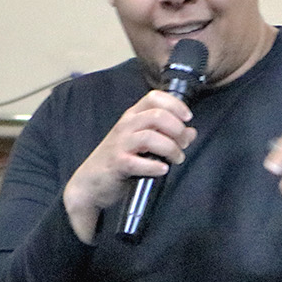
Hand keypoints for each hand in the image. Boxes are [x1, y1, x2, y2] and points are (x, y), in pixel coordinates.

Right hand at [63, 90, 195, 241]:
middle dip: (177, 130)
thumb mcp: (142, 144)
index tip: (188, 118)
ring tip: (176, 158)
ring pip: (151, 137)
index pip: (154, 97)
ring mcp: (120, 144)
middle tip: (183, 144)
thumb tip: (191, 132)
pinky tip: (162, 169)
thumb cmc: (118, 161)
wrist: (90, 183)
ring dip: (170, 148)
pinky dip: (155, 166)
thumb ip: (166, 135)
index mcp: (132, 116)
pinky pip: (139, 162)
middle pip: (157, 115)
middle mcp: (126, 126)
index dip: (175, 105)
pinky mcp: (117, 163)